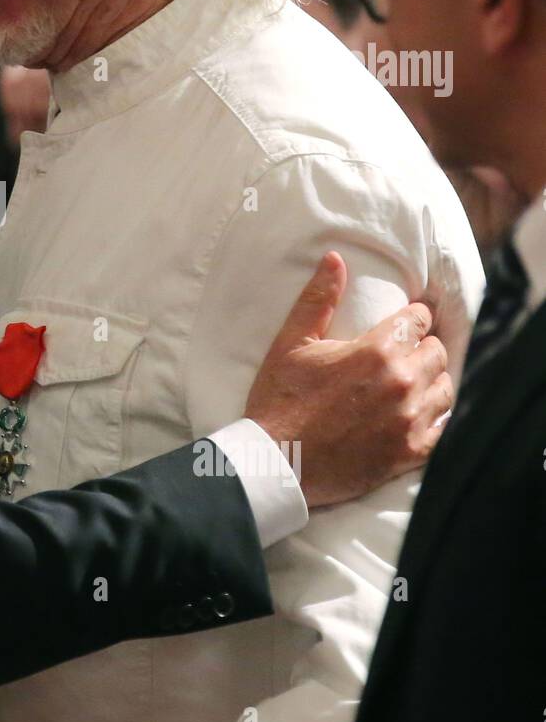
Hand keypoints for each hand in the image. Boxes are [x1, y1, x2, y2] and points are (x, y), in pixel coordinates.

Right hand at [245, 252, 452, 507]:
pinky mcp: (409, 453)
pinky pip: (442, 429)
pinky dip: (433, 419)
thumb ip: (318, 299)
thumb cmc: (279, 400)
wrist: (276, 462)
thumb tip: (334, 259)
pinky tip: (415, 415)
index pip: (418, 320)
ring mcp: (410, 421)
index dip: (410, 318)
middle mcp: (402, 384)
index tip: (402, 323)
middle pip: (437, 352)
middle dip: (422, 348)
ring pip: (445, 389)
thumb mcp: (291, 344)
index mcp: (377, 351)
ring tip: (412, 383)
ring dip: (432, 382)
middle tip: (403, 353)